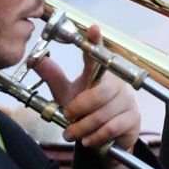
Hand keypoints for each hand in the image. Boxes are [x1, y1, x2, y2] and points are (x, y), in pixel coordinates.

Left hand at [34, 25, 140, 149]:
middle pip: (101, 92)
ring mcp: (128, 100)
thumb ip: (54, 78)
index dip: (96, 42)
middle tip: (67, 116)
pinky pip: (112, 127)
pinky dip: (95, 136)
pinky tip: (87, 140)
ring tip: (71, 133)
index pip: (98, 55)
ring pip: (103, 113)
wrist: (106, 138)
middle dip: (80, 107)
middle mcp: (117, 83)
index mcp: (100, 73)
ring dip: (83, 127)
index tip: (93, 28)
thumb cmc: (86, 110)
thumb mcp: (67, 94)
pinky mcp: (133, 118)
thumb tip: (35, 59)